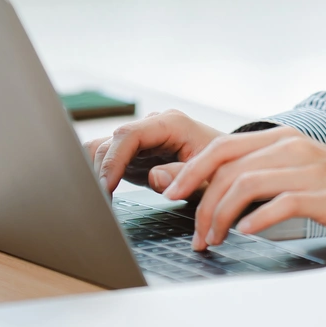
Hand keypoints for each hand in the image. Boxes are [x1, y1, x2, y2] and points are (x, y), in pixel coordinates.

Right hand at [85, 109, 224, 194]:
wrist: (232, 167)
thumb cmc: (225, 170)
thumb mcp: (211, 177)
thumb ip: (184, 176)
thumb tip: (155, 176)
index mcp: (171, 124)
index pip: (129, 135)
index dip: (113, 160)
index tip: (105, 186)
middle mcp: (153, 127)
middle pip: (112, 142)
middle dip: (99, 170)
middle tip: (96, 202)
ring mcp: (143, 138)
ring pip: (105, 148)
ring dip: (94, 171)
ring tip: (93, 200)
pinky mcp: (137, 153)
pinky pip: (109, 157)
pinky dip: (99, 173)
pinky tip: (96, 194)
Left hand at [162, 126, 325, 249]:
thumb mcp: (300, 171)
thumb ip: (263, 173)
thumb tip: (217, 190)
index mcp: (281, 138)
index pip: (222, 147)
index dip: (190, 170)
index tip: (170, 194)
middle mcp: (291, 146)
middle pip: (226, 166)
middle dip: (199, 201)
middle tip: (194, 233)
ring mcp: (307, 168)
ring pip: (244, 185)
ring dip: (220, 216)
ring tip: (214, 241)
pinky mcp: (322, 195)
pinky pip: (277, 204)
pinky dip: (255, 220)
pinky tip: (246, 234)